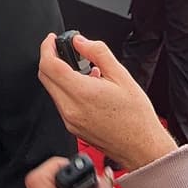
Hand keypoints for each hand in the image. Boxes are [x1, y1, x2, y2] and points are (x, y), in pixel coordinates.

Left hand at [38, 33, 175, 170]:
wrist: (142, 148)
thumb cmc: (137, 117)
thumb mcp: (122, 75)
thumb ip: (97, 52)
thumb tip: (80, 41)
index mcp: (82, 93)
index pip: (50, 66)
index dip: (47, 47)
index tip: (52, 39)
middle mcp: (71, 109)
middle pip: (45, 77)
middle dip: (49, 58)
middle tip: (61, 49)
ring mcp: (70, 120)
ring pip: (51, 90)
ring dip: (58, 74)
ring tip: (80, 69)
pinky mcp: (72, 128)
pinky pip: (60, 102)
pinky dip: (65, 89)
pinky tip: (85, 86)